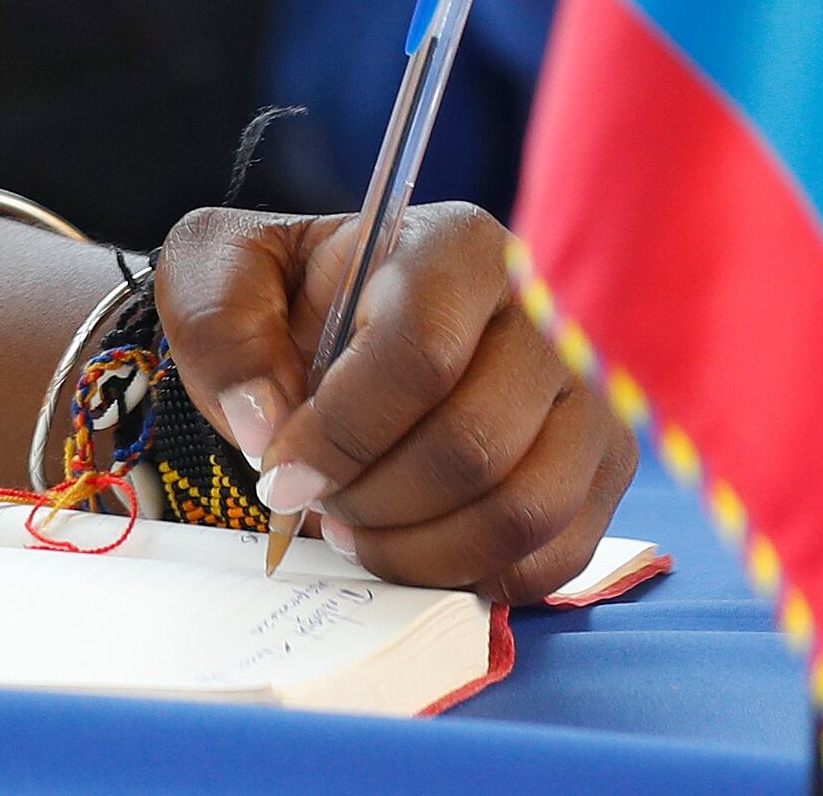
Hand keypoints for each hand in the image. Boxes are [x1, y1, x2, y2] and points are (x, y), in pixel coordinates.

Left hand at [158, 203, 638, 606]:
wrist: (348, 327)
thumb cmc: (287, 298)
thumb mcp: (218, 273)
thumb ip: (222, 329)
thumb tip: (267, 424)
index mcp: (456, 246)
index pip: (420, 352)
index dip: (341, 433)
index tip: (280, 475)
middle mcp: (550, 314)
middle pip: (474, 445)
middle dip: (372, 498)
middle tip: (317, 503)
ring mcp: (592, 398)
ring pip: (520, 512)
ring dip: (417, 548)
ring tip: (356, 527)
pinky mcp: (603, 471)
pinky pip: (553, 558)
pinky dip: (469, 576)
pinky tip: (410, 546)